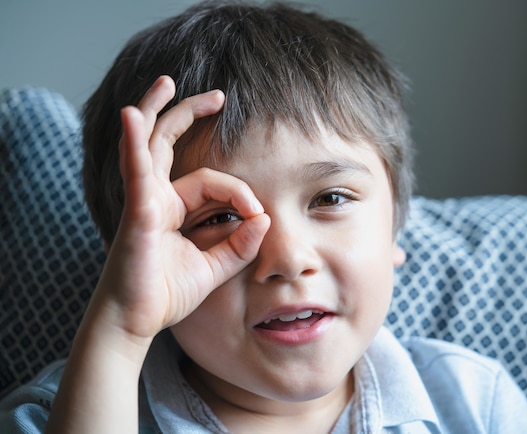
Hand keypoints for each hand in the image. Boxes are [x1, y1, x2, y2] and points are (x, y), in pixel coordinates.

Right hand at [93, 76, 269, 340]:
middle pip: (170, 143)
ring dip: (158, 111)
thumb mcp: (215, 267)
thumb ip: (240, 244)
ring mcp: (142, 201)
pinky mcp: (136, 214)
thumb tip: (266, 217)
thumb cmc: (166, 294)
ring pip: (150, 145)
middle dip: (190, 114)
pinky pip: (136, 172)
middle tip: (218, 95)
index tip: (259, 215)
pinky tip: (133, 115)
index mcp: (173, 207)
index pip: (212, 181)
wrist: (135, 322)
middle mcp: (155, 197)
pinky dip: (134, 143)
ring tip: (167, 82)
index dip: (241, 193)